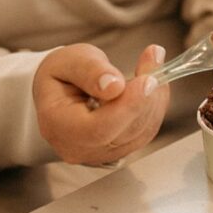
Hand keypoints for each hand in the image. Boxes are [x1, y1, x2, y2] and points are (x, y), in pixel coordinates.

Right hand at [32, 42, 168, 166]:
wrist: (57, 91)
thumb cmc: (60, 74)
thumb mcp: (67, 61)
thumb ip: (89, 71)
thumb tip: (115, 86)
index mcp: (58, 126)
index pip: (98, 129)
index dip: (127, 107)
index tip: (147, 80)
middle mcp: (78, 148)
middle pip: (123, 132)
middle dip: (146, 96)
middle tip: (154, 58)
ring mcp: (99, 154)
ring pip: (140, 132)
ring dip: (154, 98)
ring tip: (152, 62)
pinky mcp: (118, 150)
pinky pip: (145, 131)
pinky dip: (154, 105)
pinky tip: (152, 80)